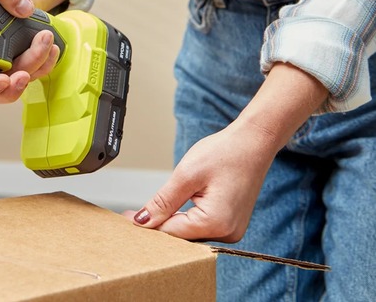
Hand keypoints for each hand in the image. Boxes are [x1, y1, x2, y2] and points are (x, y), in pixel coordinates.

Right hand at [0, 0, 59, 102]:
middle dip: (12, 86)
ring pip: (18, 82)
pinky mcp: (21, 61)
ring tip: (45, 47)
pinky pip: (35, 72)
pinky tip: (51, 48)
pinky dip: (45, 64)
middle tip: (23, 74)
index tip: (1, 80)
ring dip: (33, 69)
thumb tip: (22, 6)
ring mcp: (3, 65)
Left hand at [123, 120, 275, 241]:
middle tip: (132, 215)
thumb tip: (143, 221)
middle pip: (181, 236)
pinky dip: (185, 219)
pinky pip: (201, 226)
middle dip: (157, 225)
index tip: (126, 218)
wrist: (253, 142)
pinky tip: (171, 211)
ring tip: (149, 212)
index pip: (171, 232)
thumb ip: (163, 202)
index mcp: (216, 223)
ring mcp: (231, 229)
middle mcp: (227, 232)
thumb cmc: (226, 153)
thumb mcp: (186, 175)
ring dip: (171, 222)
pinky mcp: (230, 222)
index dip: (147, 225)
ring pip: (190, 232)